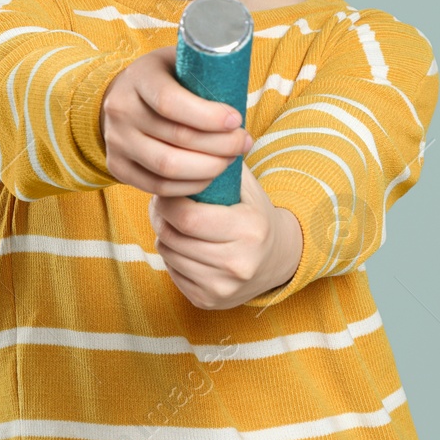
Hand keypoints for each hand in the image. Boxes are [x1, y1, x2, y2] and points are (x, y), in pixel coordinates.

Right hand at [100, 45, 254, 197]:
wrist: (125, 97)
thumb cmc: (167, 78)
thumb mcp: (181, 62)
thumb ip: (206, 71)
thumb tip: (240, 95)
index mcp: (139, 77)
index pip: (170, 102)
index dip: (208, 116)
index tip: (236, 120)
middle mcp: (120, 108)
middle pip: (176, 137)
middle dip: (220, 144)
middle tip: (243, 143)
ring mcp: (115, 141)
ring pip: (168, 167)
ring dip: (209, 168)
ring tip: (230, 159)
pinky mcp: (117, 167)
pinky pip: (158, 186)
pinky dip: (190, 185)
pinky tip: (209, 176)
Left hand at [148, 163, 302, 310]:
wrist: (277, 260)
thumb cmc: (254, 214)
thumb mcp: (247, 186)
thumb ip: (221, 164)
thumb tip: (192, 138)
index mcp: (249, 230)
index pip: (188, 218)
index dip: (167, 202)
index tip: (166, 190)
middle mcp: (238, 263)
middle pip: (173, 237)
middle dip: (161, 217)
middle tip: (163, 204)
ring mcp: (223, 287)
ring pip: (168, 254)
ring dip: (165, 235)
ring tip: (175, 223)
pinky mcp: (209, 301)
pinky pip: (172, 273)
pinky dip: (173, 257)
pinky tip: (186, 245)